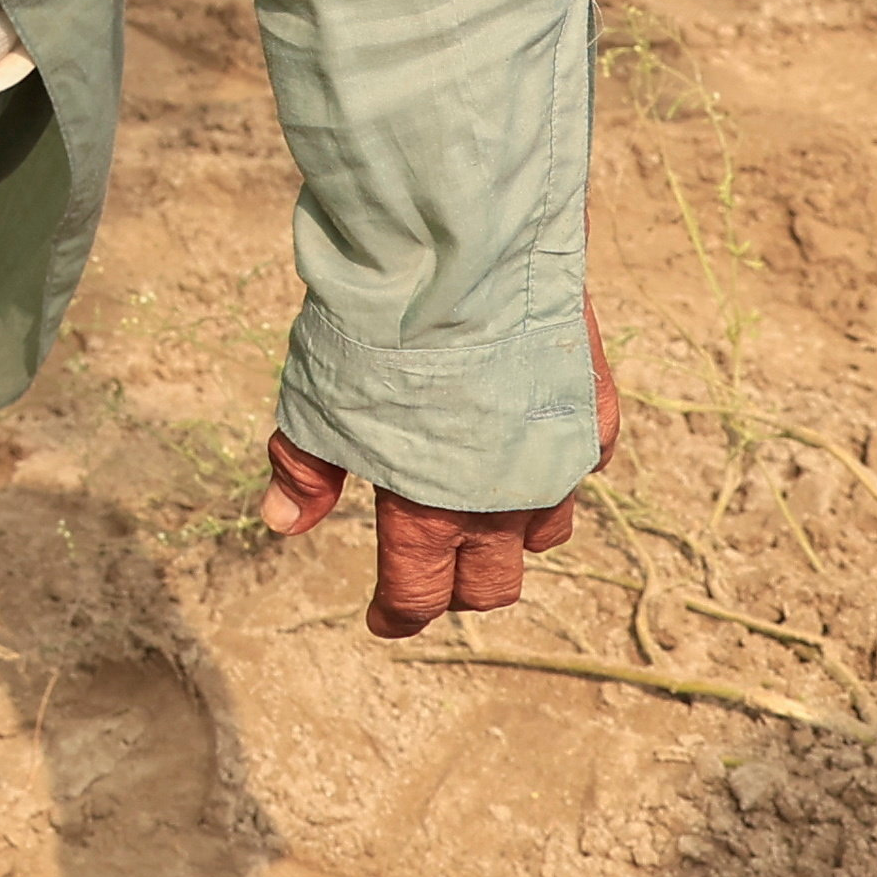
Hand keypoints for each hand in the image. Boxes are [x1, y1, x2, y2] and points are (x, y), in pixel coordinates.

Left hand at [262, 304, 616, 636]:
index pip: (419, 595)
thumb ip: (305, 469)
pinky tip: (527, 445)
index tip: (384, 620)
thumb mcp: (317, 403)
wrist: (458, 256)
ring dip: (511, 533)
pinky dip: (552, 469)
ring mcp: (558, 463)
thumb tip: (282, 523)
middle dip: (457, 588)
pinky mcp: (593, 414)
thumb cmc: (377, 333)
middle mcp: (504, 504)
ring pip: (544, 533)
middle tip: (430, 574)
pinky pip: (580, 467)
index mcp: (429, 512)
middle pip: (491, 584)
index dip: (398, 615)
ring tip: (479, 510)